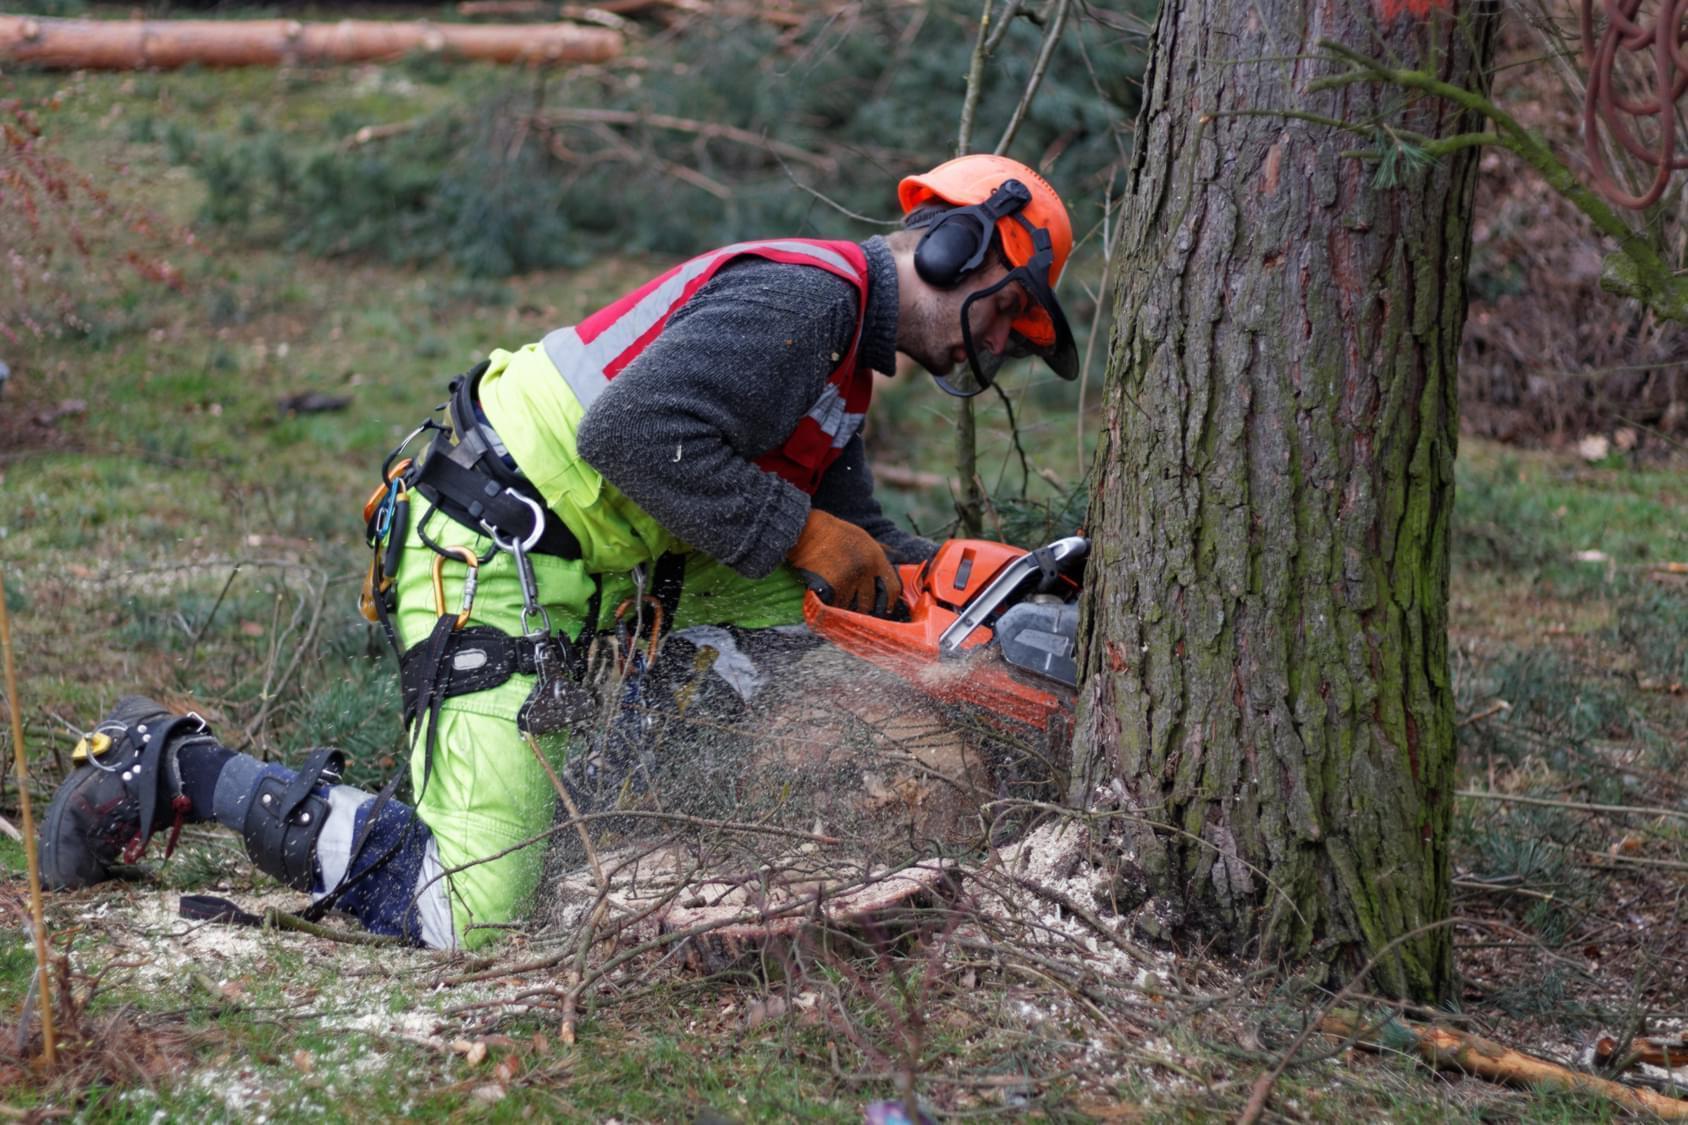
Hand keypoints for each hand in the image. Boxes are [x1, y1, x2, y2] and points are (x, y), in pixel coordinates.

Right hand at [787, 509, 902, 615]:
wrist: (806, 530)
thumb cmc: (834, 533)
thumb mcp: (863, 537)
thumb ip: (881, 551)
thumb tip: (900, 557)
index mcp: (876, 557)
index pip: (893, 588)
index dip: (889, 602)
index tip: (884, 609)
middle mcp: (865, 569)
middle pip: (870, 602)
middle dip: (863, 608)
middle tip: (855, 609)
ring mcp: (848, 578)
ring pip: (850, 606)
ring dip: (843, 607)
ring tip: (836, 599)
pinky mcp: (831, 586)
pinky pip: (834, 605)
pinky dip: (830, 605)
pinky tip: (826, 598)